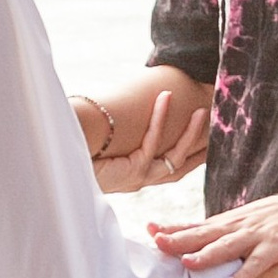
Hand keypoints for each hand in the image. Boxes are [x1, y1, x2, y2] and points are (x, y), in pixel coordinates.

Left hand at [80, 88, 210, 193]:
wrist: (60, 163)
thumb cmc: (82, 149)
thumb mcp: (111, 143)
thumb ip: (129, 132)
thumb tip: (143, 103)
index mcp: (142, 175)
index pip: (176, 165)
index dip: (195, 152)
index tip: (212, 137)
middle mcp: (145, 179)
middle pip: (183, 164)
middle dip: (202, 145)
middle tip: (217, 122)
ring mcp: (141, 178)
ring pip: (175, 156)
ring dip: (190, 133)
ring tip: (202, 111)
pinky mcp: (133, 172)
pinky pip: (152, 142)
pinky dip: (159, 119)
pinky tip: (164, 98)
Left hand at [153, 179, 277, 275]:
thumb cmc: (277, 217)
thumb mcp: (245, 220)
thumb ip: (223, 233)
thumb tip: (198, 245)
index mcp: (229, 223)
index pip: (196, 225)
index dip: (174, 228)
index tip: (149, 230)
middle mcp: (238, 226)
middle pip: (205, 234)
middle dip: (180, 239)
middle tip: (156, 243)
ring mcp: (257, 236)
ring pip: (227, 247)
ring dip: (207, 255)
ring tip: (187, 264)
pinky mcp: (276, 247)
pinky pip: (257, 262)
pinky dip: (243, 273)